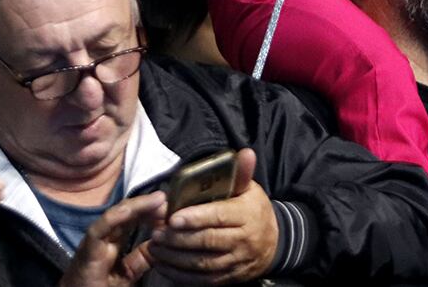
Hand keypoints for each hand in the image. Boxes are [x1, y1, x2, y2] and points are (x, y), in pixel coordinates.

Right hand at [60, 193, 167, 286]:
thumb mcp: (126, 275)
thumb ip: (140, 260)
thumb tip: (161, 243)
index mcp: (114, 242)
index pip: (135, 220)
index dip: (152, 212)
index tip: (171, 210)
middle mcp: (104, 238)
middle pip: (128, 213)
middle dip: (149, 204)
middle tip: (169, 201)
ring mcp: (95, 242)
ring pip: (116, 215)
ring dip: (138, 205)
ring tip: (158, 200)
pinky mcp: (86, 251)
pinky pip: (98, 230)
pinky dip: (114, 217)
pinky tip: (130, 210)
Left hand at [147, 148, 277, 284]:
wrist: (273, 243)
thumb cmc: (253, 210)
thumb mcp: (250, 190)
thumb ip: (241, 173)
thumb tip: (245, 153)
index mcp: (248, 214)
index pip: (219, 216)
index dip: (195, 218)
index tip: (173, 217)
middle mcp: (244, 240)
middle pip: (207, 241)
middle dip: (178, 238)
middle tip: (155, 232)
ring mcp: (237, 262)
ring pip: (202, 263)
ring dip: (175, 257)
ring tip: (155, 247)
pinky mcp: (229, 278)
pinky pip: (203, 280)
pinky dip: (181, 275)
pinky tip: (164, 265)